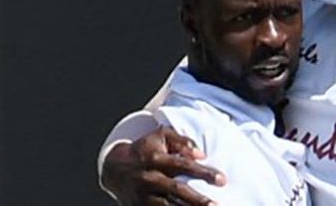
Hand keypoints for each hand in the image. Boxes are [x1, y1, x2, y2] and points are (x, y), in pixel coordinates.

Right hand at [102, 126, 225, 205]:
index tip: (222, 180)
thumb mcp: (161, 137)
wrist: (114, 167)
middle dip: (198, 200)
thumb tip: (201, 154)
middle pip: (177, 191)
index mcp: (155, 159)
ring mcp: (142, 196)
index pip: (183, 165)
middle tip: (217, 205)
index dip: (203, 172)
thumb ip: (182, 141)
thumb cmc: (145, 149)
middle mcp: (149, 178)